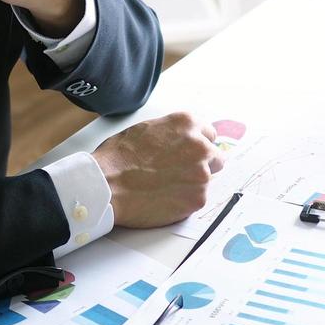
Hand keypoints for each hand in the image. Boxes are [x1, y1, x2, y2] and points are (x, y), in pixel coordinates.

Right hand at [91, 113, 222, 227]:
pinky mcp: (198, 199)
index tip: (191, 153)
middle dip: (202, 164)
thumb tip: (180, 141)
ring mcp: (201, 174)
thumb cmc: (119, 156)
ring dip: (191, 183)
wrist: (108, 184)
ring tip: (165, 186)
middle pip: (215, 158)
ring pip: (206, 180)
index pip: (209, 134)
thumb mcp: (147, 129)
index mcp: (187, 124)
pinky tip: (164, 197)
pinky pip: (197, 199)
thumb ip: (172, 133)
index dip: (198, 145)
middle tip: (180, 172)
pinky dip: (184, 200)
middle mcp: (200, 146)